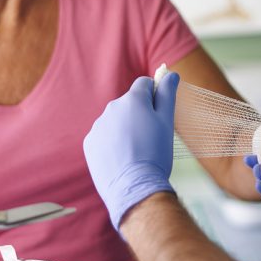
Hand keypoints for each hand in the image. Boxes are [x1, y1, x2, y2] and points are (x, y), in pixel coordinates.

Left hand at [84, 73, 178, 230]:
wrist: (134, 187)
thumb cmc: (156, 153)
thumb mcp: (167, 122)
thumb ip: (168, 94)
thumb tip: (170, 73)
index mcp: (132, 100)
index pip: (144, 84)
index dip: (155, 95)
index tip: (159, 112)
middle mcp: (111, 108)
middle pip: (129, 103)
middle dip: (140, 114)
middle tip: (151, 138)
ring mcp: (98, 126)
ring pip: (116, 121)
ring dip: (126, 129)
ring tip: (137, 152)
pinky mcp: (90, 143)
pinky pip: (104, 137)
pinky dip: (112, 143)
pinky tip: (122, 159)